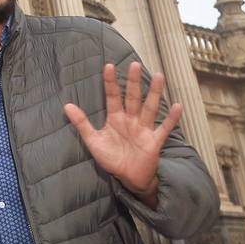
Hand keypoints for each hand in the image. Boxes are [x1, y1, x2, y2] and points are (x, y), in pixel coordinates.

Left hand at [63, 61, 181, 204]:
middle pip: (133, 98)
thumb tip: (67, 105)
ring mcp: (144, 129)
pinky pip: (164, 128)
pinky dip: (171, 119)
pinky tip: (177, 106)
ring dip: (154, 93)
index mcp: (116, 118)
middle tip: (134, 65)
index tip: (108, 66)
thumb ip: (81, 123)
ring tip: (159, 77)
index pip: (113, 97)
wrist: (128, 178)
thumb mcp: (93, 141)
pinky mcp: (154, 141)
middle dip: (133, 82)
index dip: (111, 83)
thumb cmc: (112, 158)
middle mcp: (131, 120)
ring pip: (150, 108)